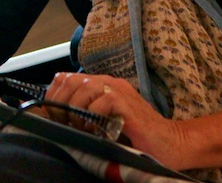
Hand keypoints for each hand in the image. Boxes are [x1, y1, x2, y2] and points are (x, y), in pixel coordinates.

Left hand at [45, 72, 188, 167]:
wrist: (171, 143)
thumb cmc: (136, 137)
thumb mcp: (103, 123)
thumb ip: (83, 116)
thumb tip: (54, 119)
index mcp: (101, 85)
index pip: (65, 78)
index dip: (53, 96)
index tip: (51, 115)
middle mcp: (109, 83)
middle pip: (70, 80)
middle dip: (61, 104)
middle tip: (64, 123)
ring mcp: (119, 91)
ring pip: (84, 87)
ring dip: (76, 110)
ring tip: (80, 128)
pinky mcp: (128, 104)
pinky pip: (103, 101)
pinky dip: (94, 116)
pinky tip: (97, 130)